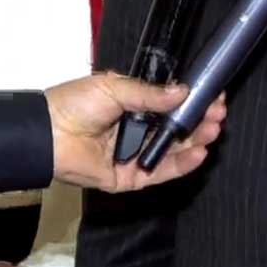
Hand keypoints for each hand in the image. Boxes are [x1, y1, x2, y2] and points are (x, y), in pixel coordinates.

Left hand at [44, 73, 226, 191]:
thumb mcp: (115, 88)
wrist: (48, 134)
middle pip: (176, 130)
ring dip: (195, 141)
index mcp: (132, 107)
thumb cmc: (75, 104)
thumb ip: (150, 94)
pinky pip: (159, 173)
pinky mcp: (130, 178)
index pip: (169, 106)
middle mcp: (136, 132)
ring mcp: (134, 156)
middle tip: (218, 113)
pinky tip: (198, 152)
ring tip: (213, 130)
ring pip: (172, 152)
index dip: (191, 102)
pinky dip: (180, 165)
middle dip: (198, 121)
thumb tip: (182, 92)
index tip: (212, 95)